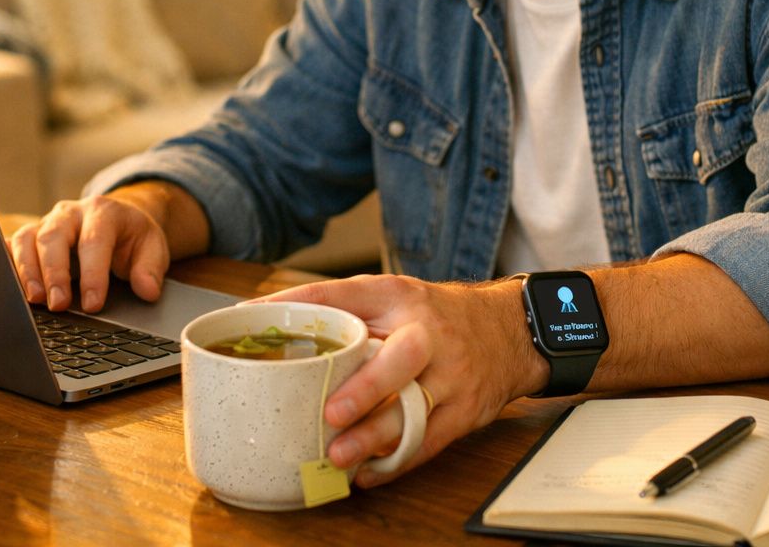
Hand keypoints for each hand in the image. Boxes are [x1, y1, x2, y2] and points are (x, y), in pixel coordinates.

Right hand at [8, 180, 211, 312]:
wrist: (117, 220)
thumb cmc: (132, 237)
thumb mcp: (152, 248)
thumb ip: (151, 269)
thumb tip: (147, 290)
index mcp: (102, 212)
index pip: (94, 241)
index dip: (92, 273)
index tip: (93, 304)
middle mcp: (70, 213)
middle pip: (53, 237)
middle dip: (54, 273)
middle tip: (58, 305)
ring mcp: (46, 222)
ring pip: (27, 239)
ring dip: (27, 271)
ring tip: (35, 300)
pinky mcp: (30, 235)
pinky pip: (12, 245)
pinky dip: (8, 264)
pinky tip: (8, 286)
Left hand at [261, 274, 546, 486]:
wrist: (509, 330)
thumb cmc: (436, 317)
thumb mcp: (396, 297)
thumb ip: (347, 311)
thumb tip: (272, 323)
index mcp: (399, 297)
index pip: (347, 295)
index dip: (304, 306)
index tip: (259, 319)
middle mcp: (429, 333)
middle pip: (402, 358)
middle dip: (367, 389)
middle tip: (332, 414)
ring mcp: (452, 373)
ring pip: (416, 409)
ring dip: (376, 438)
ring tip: (341, 456)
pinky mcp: (466, 409)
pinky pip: (431, 441)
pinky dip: (397, 462)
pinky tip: (368, 472)